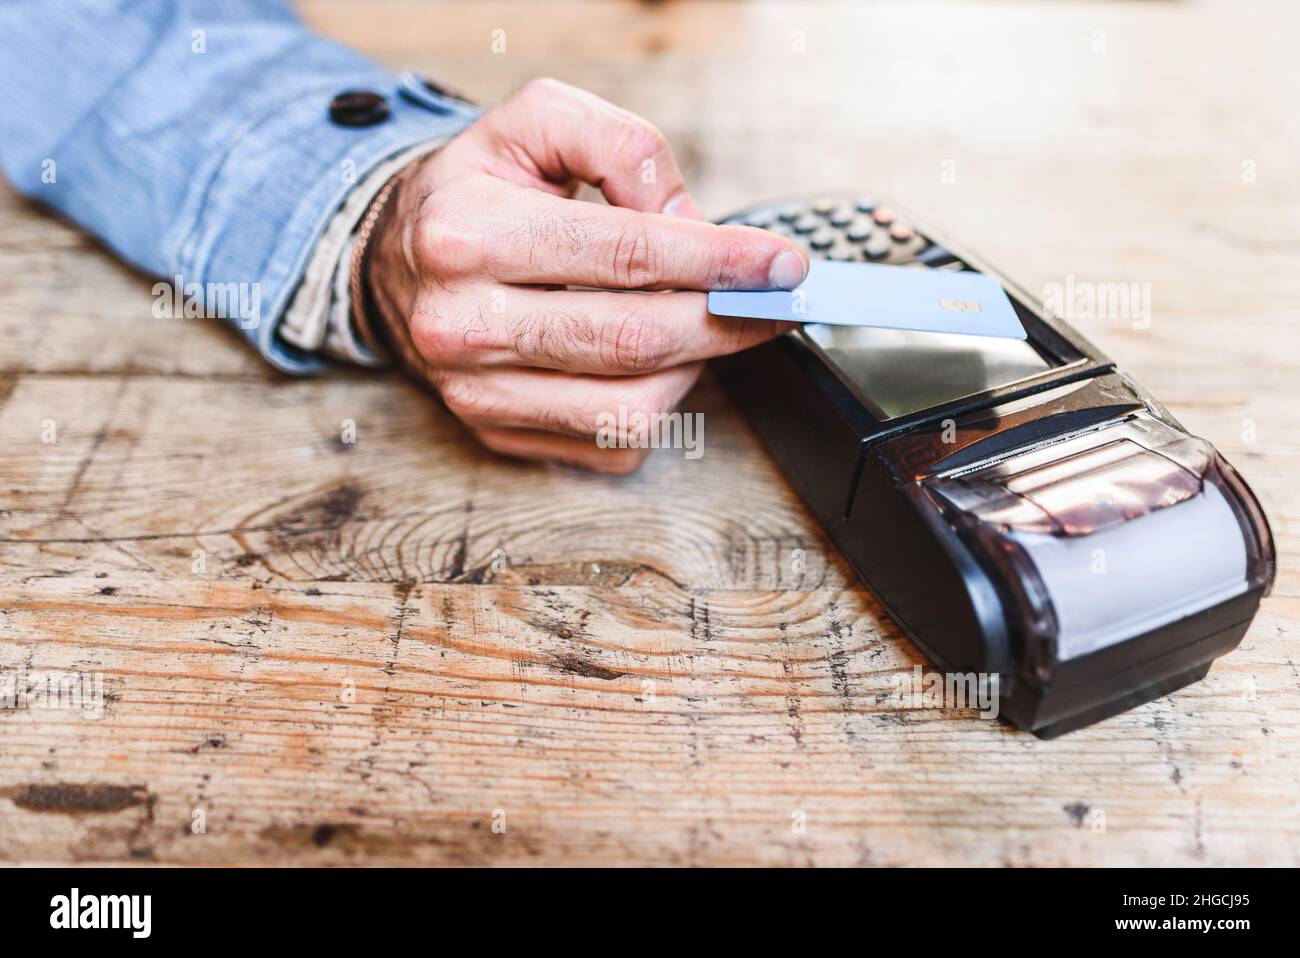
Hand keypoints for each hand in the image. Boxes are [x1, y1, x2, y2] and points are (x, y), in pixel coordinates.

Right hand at [365, 78, 807, 472]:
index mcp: (468, 236)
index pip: (625, 255)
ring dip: (691, 367)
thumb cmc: (474, 190)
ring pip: (630, 410)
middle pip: (634, 341)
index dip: (719, 262)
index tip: (783, 265)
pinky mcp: (497, 434)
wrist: (395, 257)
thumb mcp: (535, 122)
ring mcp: (477, 393)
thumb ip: (621, 146)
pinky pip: (612, 444)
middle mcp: (463, 326)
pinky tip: (651, 362)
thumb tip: (692, 221)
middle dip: (725, 321)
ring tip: (698, 321)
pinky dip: (655, 405)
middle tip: (773, 300)